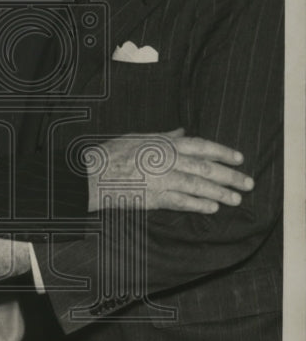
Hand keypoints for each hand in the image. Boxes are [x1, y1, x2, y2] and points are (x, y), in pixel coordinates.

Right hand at [89, 128, 253, 212]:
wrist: (91, 174)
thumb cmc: (111, 154)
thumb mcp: (138, 137)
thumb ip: (163, 136)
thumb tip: (182, 131)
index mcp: (164, 143)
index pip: (202, 146)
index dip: (223, 152)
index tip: (239, 158)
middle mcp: (167, 160)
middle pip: (206, 167)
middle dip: (230, 176)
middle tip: (248, 184)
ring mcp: (161, 179)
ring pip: (198, 185)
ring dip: (220, 193)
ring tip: (236, 199)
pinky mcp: (153, 197)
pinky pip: (181, 201)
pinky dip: (198, 205)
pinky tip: (212, 208)